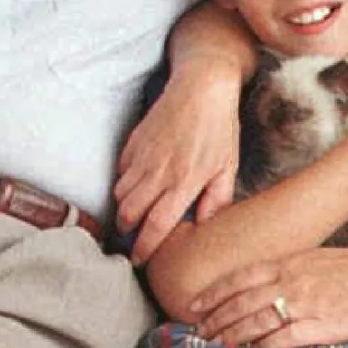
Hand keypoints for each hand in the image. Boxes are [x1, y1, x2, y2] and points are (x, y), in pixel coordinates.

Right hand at [115, 57, 241, 262]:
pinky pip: (120, 172)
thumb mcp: (227, 167)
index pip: (156, 226)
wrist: (202, 86)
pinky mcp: (134, 142)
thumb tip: (202, 226)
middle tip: (132, 239)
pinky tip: (136, 186)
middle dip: (127, 231)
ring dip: (124, 209)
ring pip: (120, 194)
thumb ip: (215, 200)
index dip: (144, 248)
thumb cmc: (220, 128)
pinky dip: (124, 184)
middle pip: (129, 214)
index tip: (139, 261)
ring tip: (133, 216)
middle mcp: (159, 173)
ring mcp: (143, 157)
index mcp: (184, 183)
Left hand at [191, 247, 347, 347]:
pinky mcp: (319, 326)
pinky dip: (264, 347)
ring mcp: (303, 306)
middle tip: (199, 333)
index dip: (213, 293)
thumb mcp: (310, 258)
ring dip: (233, 336)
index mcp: (286, 265)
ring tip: (216, 346)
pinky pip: (284, 339)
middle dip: (216, 319)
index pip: (238, 279)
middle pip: (241, 303)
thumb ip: (283, 270)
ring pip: (256, 322)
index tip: (194, 305)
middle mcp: (289, 283)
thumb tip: (256, 284)